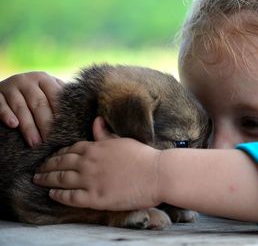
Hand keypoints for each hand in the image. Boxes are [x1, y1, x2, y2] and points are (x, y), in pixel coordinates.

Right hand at [0, 71, 63, 145]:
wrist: (9, 87)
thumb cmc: (36, 94)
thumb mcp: (48, 91)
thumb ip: (62, 98)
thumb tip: (87, 115)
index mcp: (44, 79)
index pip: (55, 97)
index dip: (60, 114)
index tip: (66, 131)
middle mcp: (28, 80)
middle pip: (39, 104)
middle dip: (45, 124)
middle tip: (50, 141)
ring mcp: (11, 86)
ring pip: (21, 107)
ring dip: (28, 126)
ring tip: (35, 142)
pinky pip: (1, 105)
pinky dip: (7, 115)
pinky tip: (14, 125)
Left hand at [33, 116, 161, 210]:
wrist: (157, 174)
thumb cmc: (143, 156)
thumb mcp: (123, 140)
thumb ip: (105, 133)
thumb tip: (96, 120)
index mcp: (96, 147)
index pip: (70, 149)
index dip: (58, 154)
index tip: (52, 158)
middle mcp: (89, 162)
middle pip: (60, 163)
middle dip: (47, 166)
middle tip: (38, 170)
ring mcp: (90, 180)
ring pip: (61, 179)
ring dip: (47, 179)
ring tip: (39, 180)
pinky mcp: (95, 197)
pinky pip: (70, 197)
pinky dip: (58, 195)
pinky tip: (52, 194)